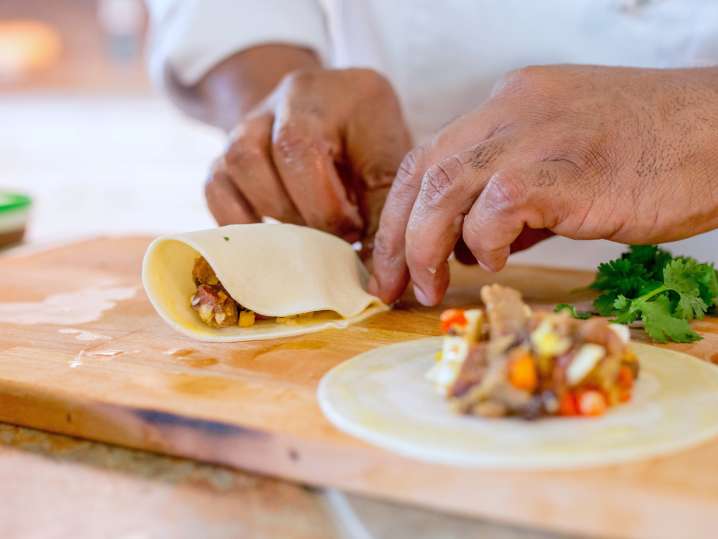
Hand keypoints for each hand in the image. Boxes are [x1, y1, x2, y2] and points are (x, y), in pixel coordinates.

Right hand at [205, 68, 411, 242]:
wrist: (339, 122)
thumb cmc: (373, 148)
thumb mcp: (390, 166)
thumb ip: (383, 208)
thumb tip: (375, 271)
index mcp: (338, 95)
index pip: (307, 146)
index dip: (327, 205)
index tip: (355, 231)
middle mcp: (290, 98)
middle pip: (276, 152)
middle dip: (308, 213)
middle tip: (336, 237)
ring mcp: (252, 124)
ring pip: (241, 163)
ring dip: (275, 212)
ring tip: (308, 234)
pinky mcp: (228, 156)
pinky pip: (216, 188)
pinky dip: (241, 220)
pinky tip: (273, 239)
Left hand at [370, 65, 717, 304]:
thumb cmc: (653, 155)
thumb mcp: (568, 164)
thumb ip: (516, 197)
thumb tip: (476, 242)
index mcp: (509, 106)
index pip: (430, 156)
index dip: (400, 212)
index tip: (391, 259)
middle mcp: (511, 111)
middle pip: (425, 172)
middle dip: (397, 237)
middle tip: (394, 285)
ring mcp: (536, 135)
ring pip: (445, 187)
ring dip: (427, 246)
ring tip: (432, 286)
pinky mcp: (564, 169)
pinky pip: (497, 207)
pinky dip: (485, 240)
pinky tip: (499, 261)